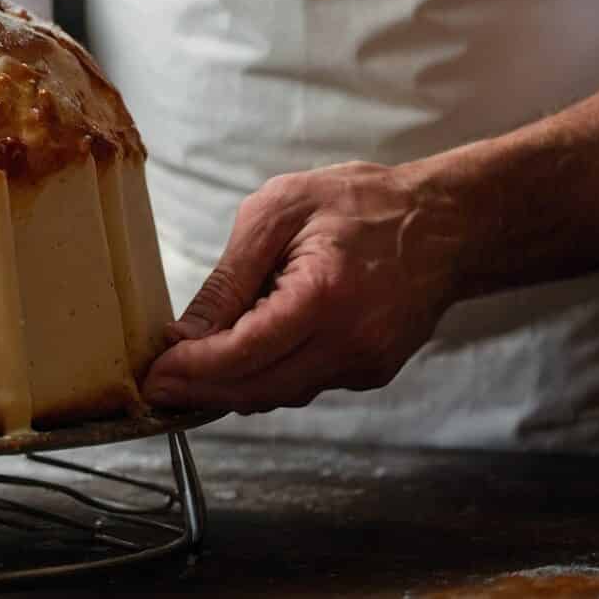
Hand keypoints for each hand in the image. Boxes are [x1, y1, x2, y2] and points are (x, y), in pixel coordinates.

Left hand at [140, 161, 467, 412]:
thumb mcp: (280, 211)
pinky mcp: (372, 371)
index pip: (244, 353)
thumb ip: (231, 276)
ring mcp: (366, 364)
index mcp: (325, 296)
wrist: (444, 224)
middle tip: (156, 386)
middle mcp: (351, 343)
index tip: (153, 375)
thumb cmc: (361, 204)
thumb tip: (186, 333)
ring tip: (186, 371)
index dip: (192, 371)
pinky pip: (304, 385)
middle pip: (257, 389)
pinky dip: (266, 377)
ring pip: (279, 394)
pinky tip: (239, 357)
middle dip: (199, 391)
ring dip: (229, 387)